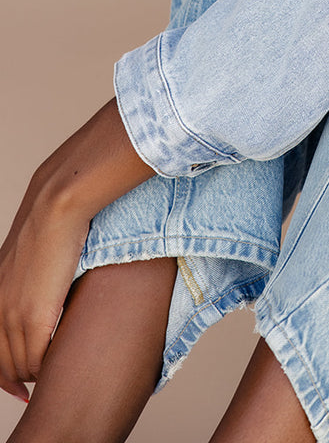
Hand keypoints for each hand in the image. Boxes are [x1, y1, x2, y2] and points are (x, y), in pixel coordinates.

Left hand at [0, 100, 152, 400]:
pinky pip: (32, 359)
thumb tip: (54, 278)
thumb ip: (35, 274)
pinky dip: (44, 366)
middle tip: (32, 389)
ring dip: (34, 372)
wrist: (61, 201)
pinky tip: (56, 364)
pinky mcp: (30, 316)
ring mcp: (9, 312)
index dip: (3, 370)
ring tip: (51, 374)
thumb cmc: (60, 216)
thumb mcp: (35, 250)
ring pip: (16, 364)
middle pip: (0, 361)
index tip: (18, 383)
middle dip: (16, 377)